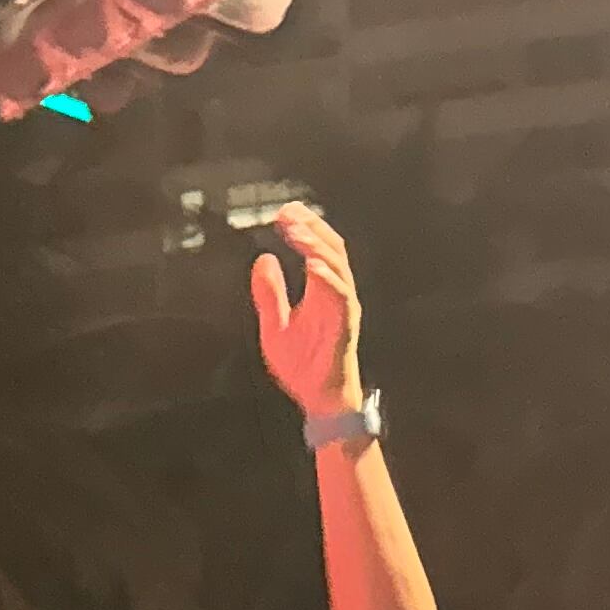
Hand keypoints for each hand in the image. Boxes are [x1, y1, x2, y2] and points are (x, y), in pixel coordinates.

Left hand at [248, 200, 366, 423]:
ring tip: (296, 230)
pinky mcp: (346, 323)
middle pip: (330, 249)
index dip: (304, 228)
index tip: (284, 212)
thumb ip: (269, 293)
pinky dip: (327, 277)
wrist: (318, 398)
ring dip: (316, 245)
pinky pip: (341, 295)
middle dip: (311, 227)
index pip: (317, 249)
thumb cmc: (303, 364)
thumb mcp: (274, 324)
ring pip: (337, 266)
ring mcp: (343, 306)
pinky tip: (311, 264)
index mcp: (321, 290)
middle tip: (288, 211)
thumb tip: (263, 259)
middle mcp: (335, 293)